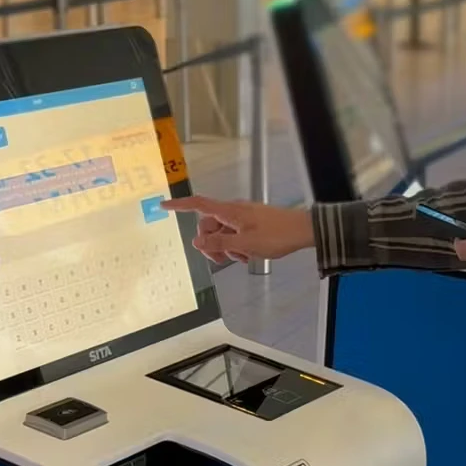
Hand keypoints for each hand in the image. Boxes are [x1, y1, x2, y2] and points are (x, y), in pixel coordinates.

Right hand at [161, 195, 313, 264]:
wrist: (303, 230)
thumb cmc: (275, 236)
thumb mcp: (244, 244)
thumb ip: (219, 243)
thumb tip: (196, 241)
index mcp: (229, 212)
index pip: (199, 205)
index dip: (180, 205)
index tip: (163, 205)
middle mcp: (233, 211)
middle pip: (209, 225)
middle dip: (211, 244)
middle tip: (223, 260)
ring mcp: (242, 216)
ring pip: (222, 233)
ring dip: (226, 247)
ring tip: (243, 258)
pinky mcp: (251, 223)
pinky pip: (234, 234)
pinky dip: (236, 245)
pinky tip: (248, 255)